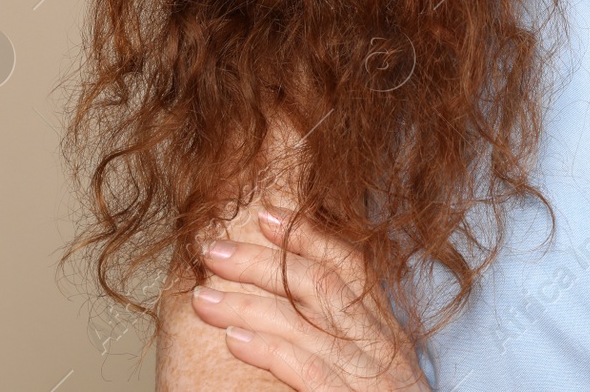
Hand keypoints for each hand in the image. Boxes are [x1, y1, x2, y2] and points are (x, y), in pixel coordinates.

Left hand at [193, 206, 429, 391]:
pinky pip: (310, 370)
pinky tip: (234, 341)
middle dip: (265, 260)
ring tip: (202, 297)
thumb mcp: (373, 374)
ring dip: (249, 303)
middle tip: (213, 248)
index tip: (264, 215)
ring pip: (309, 322)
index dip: (308, 236)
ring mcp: (374, 376)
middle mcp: (384, 348)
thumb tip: (285, 314)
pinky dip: (270, 351)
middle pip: (323, 284)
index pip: (352, 267)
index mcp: (387, 336)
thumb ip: (340, 344)